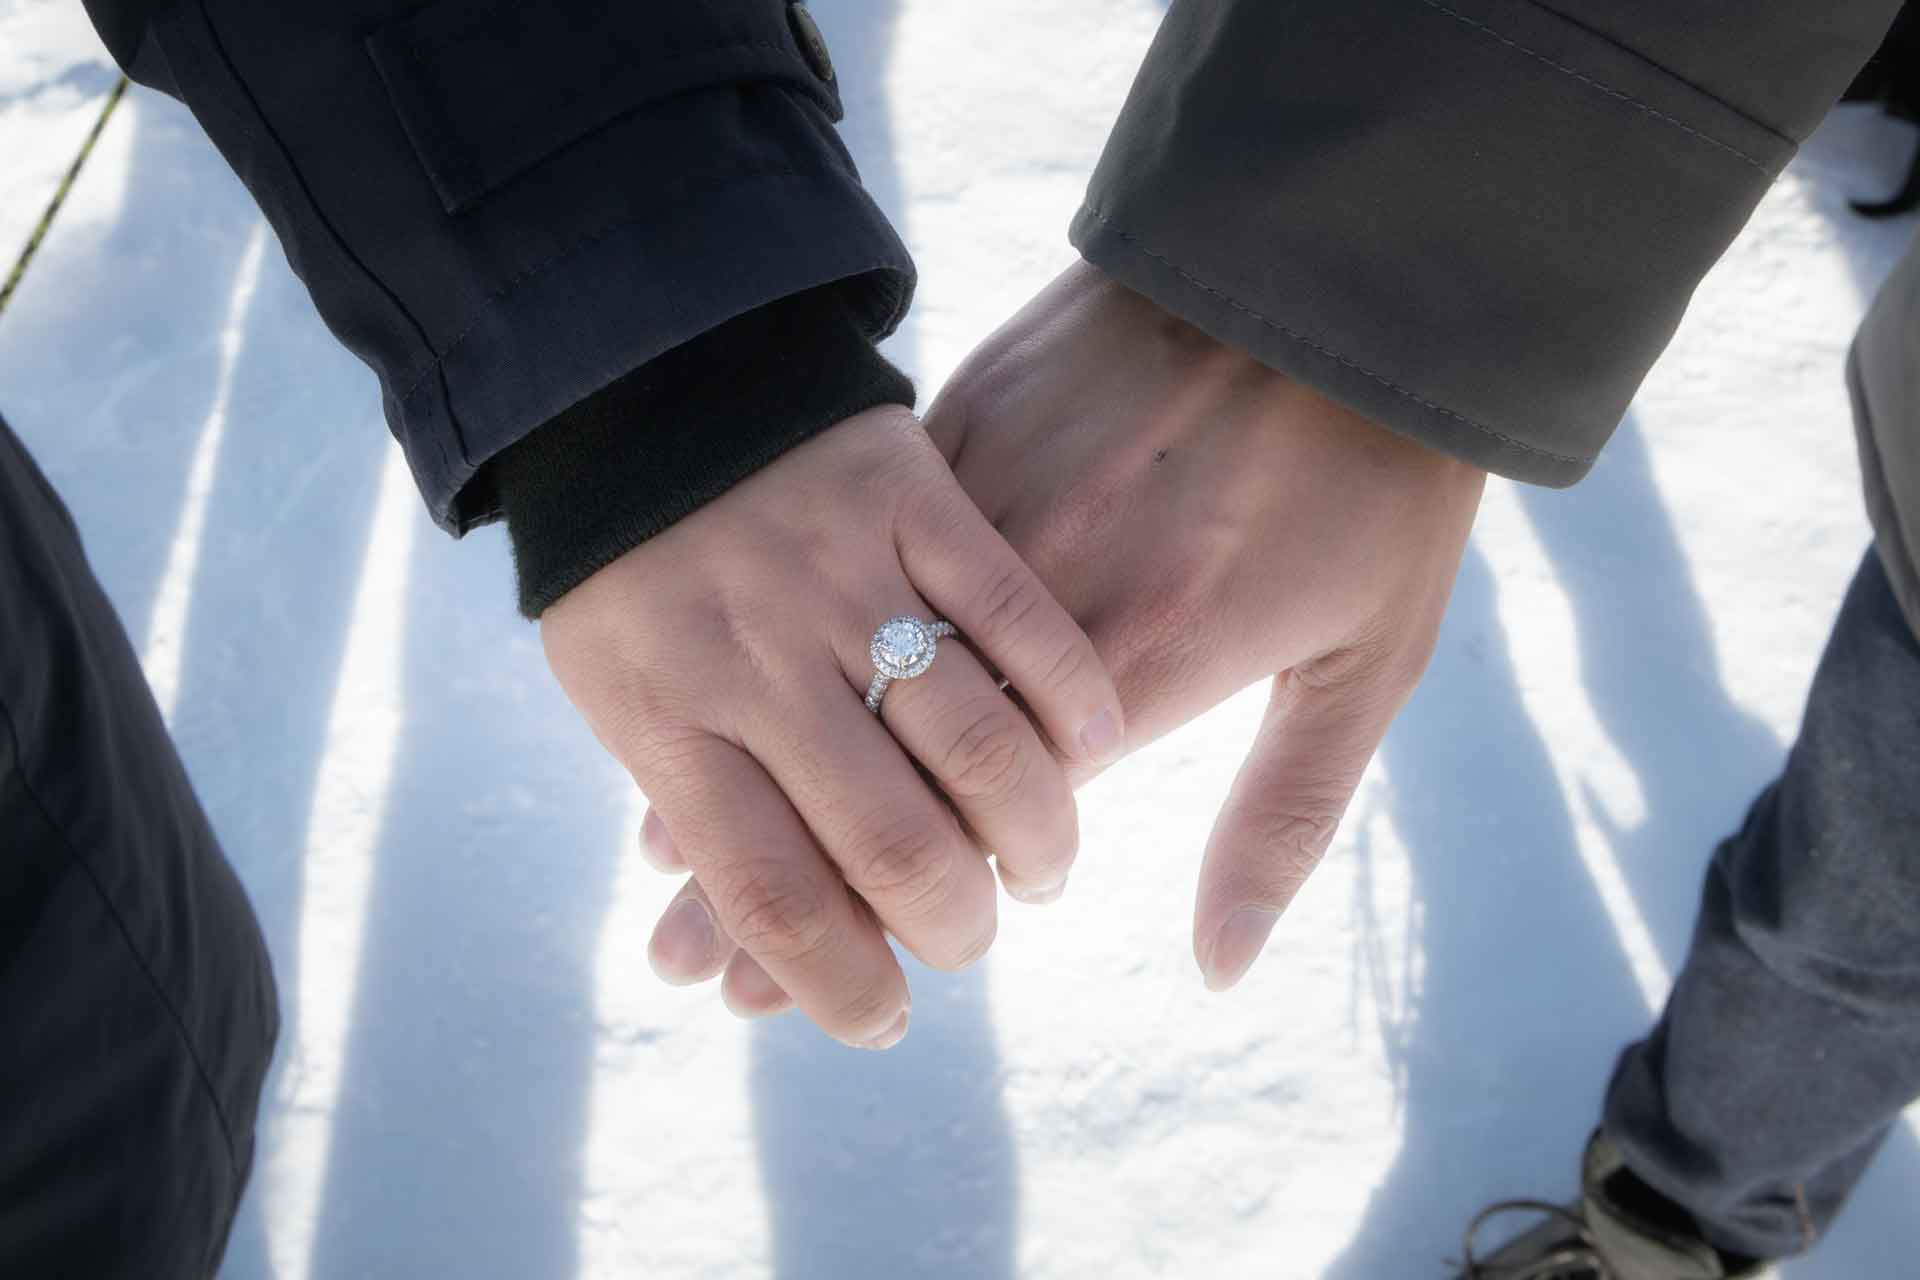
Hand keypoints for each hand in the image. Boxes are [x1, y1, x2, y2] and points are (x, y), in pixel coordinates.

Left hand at [543, 405, 1122, 1046]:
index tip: (885, 1021)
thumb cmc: (629, 567)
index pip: (771, 895)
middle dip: (955, 928)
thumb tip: (710, 958)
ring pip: (980, 744)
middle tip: (973, 936)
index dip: (840, 986)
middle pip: (892, 843)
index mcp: (670, 718)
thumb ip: (687, 804)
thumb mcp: (616, 689)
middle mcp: (758, 659)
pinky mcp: (912, 497)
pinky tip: (1092, 747)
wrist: (643, 376)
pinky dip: (1074, 698)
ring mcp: (843, 576)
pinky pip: (1022, 617)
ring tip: (1042, 867)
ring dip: (1036, 836)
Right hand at [644, 262, 1481, 1000]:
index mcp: (1141, 664)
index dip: (871, 925)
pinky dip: (784, 652)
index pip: (975, 834)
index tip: (789, 997)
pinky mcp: (950, 437)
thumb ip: (1283, 820)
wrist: (1320, 266)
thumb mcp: (1365, 663)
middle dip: (780, 895)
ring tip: (665, 888)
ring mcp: (983, 510)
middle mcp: (1038, 600)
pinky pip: (848, 566)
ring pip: (845, 677)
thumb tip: (1217, 968)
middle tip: (705, 973)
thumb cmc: (1370, 479)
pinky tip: (719, 711)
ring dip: (751, 789)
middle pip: (884, 777)